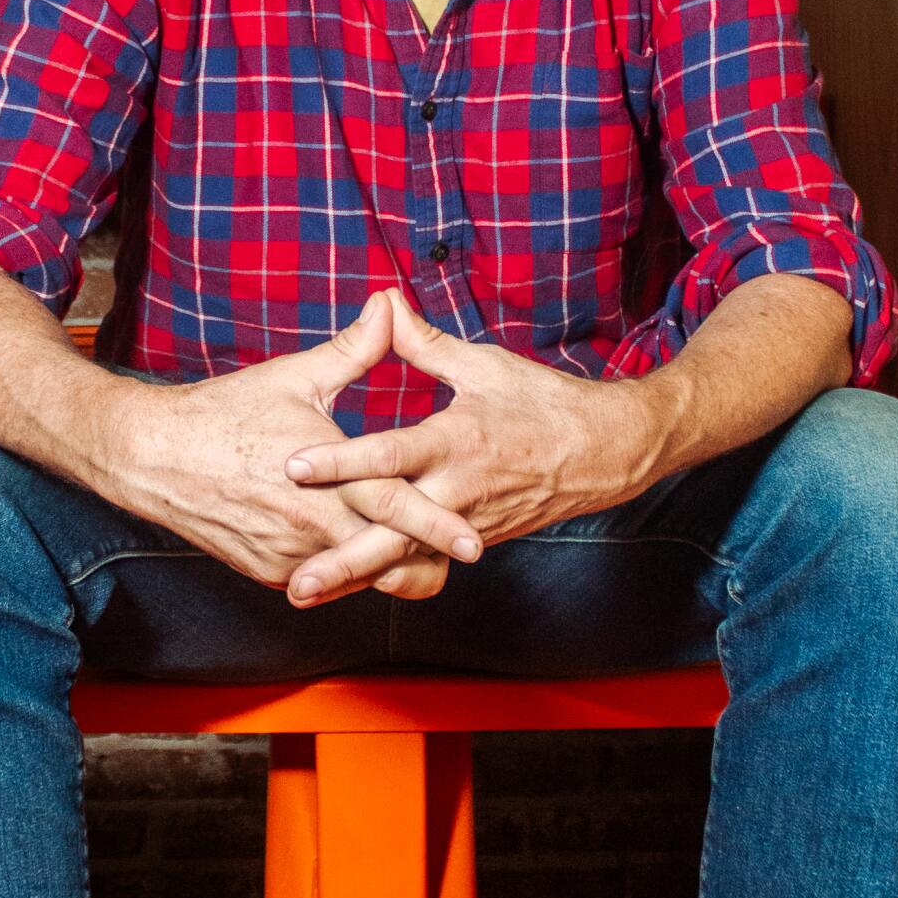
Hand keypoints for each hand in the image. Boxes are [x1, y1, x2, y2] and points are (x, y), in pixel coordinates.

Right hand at [105, 293, 482, 602]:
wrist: (152, 456)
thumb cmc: (224, 413)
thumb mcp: (294, 377)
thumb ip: (354, 349)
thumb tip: (391, 304)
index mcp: (325, 478)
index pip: (395, 508)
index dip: (437, 527)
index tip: (474, 541)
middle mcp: (311, 526)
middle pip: (386, 562)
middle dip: (428, 563)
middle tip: (465, 551)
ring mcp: (289, 555)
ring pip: (357, 578)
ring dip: (387, 564)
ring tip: (420, 548)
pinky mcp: (271, 571)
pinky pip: (323, 578)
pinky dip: (345, 566)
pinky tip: (359, 546)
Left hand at [280, 290, 663, 601]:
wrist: (606, 453)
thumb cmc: (545, 403)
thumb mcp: (485, 365)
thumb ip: (424, 343)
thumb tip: (382, 301)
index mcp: (456, 442)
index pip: (387, 456)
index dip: (339, 462)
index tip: (292, 467)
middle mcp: (458, 491)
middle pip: (391, 532)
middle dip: (341, 560)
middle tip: (296, 583)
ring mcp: (466, 524)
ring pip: (403, 558)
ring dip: (355, 579)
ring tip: (305, 595)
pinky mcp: (473, 541)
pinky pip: (424, 561)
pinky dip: (385, 576)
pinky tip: (345, 589)